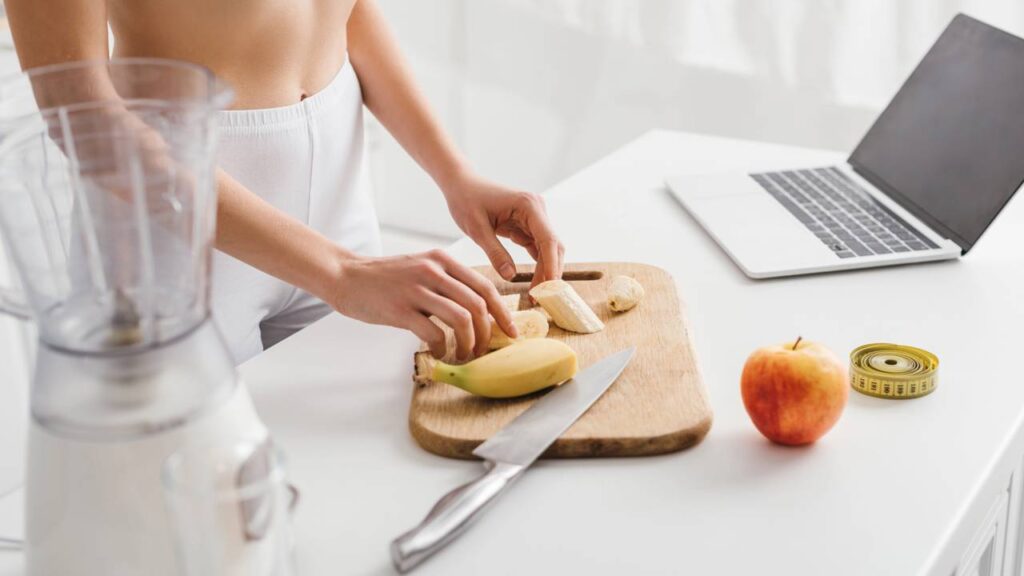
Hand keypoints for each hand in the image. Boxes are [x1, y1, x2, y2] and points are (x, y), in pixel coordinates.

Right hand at [328, 250, 517, 359]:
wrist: (345, 276)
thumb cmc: (385, 278)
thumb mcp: (421, 268)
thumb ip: (447, 282)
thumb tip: (478, 310)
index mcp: (442, 260)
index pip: (485, 286)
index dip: (503, 311)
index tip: (509, 331)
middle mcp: (433, 271)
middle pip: (478, 304)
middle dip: (488, 332)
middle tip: (484, 349)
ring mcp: (417, 289)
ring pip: (462, 319)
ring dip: (469, 343)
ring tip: (464, 354)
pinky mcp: (400, 309)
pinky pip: (434, 333)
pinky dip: (442, 347)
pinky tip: (439, 352)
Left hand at [443, 172, 564, 286]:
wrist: (461, 184)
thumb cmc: (466, 200)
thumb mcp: (477, 229)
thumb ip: (495, 252)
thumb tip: (510, 277)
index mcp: (528, 205)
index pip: (548, 239)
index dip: (551, 265)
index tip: (549, 288)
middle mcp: (538, 209)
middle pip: (553, 246)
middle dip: (550, 273)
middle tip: (540, 298)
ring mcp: (535, 217)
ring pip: (549, 249)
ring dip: (545, 271)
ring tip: (536, 295)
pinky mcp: (529, 225)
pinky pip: (538, 248)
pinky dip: (538, 266)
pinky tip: (534, 284)